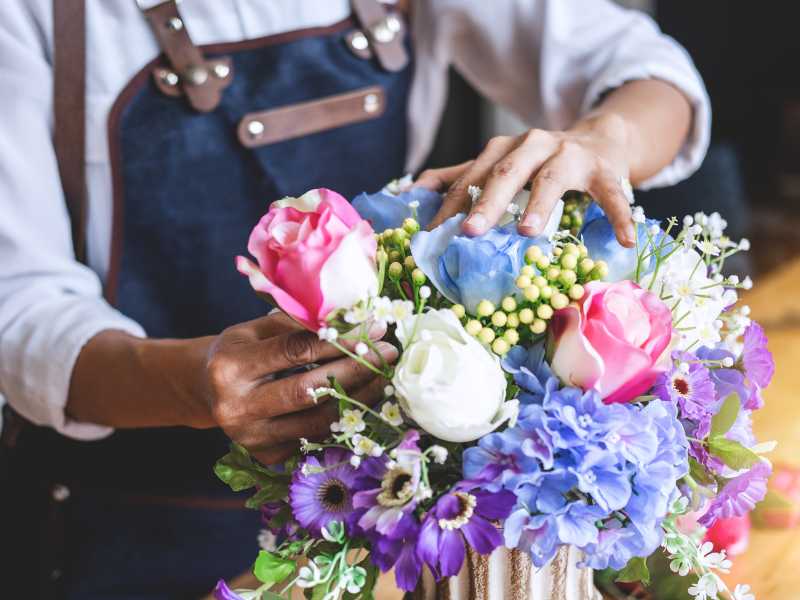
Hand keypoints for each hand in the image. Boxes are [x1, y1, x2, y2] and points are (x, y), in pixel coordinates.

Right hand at [202, 313, 396, 464]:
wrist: (206, 390)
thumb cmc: (240, 351)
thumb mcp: (256, 329)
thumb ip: (297, 324)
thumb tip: (354, 318)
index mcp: (231, 367)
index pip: (296, 351)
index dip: (340, 339)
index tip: (374, 328)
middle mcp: (237, 407)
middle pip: (309, 390)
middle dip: (356, 370)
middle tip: (388, 354)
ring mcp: (251, 438)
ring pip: (317, 421)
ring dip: (358, 399)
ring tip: (384, 378)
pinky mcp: (266, 456)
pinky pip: (316, 438)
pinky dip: (344, 419)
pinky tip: (365, 401)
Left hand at [418, 114, 635, 246]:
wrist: (600, 138)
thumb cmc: (541, 162)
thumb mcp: (500, 164)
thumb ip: (460, 175)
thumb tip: (412, 190)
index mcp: (503, 149)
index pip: (472, 176)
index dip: (451, 205)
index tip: (431, 234)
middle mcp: (533, 145)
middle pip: (506, 172)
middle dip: (486, 201)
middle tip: (470, 231)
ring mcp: (571, 155)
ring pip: (552, 178)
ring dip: (539, 204)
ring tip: (527, 231)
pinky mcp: (605, 170)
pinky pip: (612, 193)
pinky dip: (618, 215)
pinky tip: (625, 239)